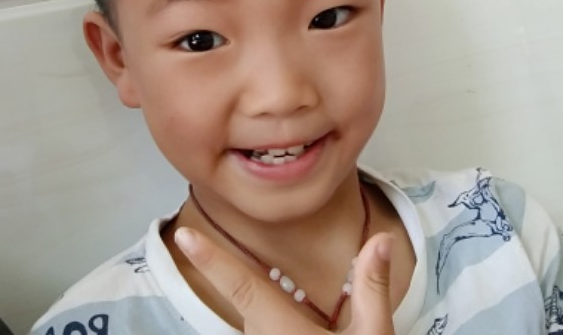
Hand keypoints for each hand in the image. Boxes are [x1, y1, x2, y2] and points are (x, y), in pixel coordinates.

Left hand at [175, 227, 394, 334]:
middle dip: (257, 289)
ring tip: (304, 325)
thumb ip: (372, 288)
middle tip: (262, 282)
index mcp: (284, 330)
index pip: (241, 286)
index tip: (183, 237)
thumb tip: (379, 239)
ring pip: (257, 325)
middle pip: (251, 305)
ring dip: (272, 316)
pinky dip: (273, 328)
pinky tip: (300, 333)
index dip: (211, 260)